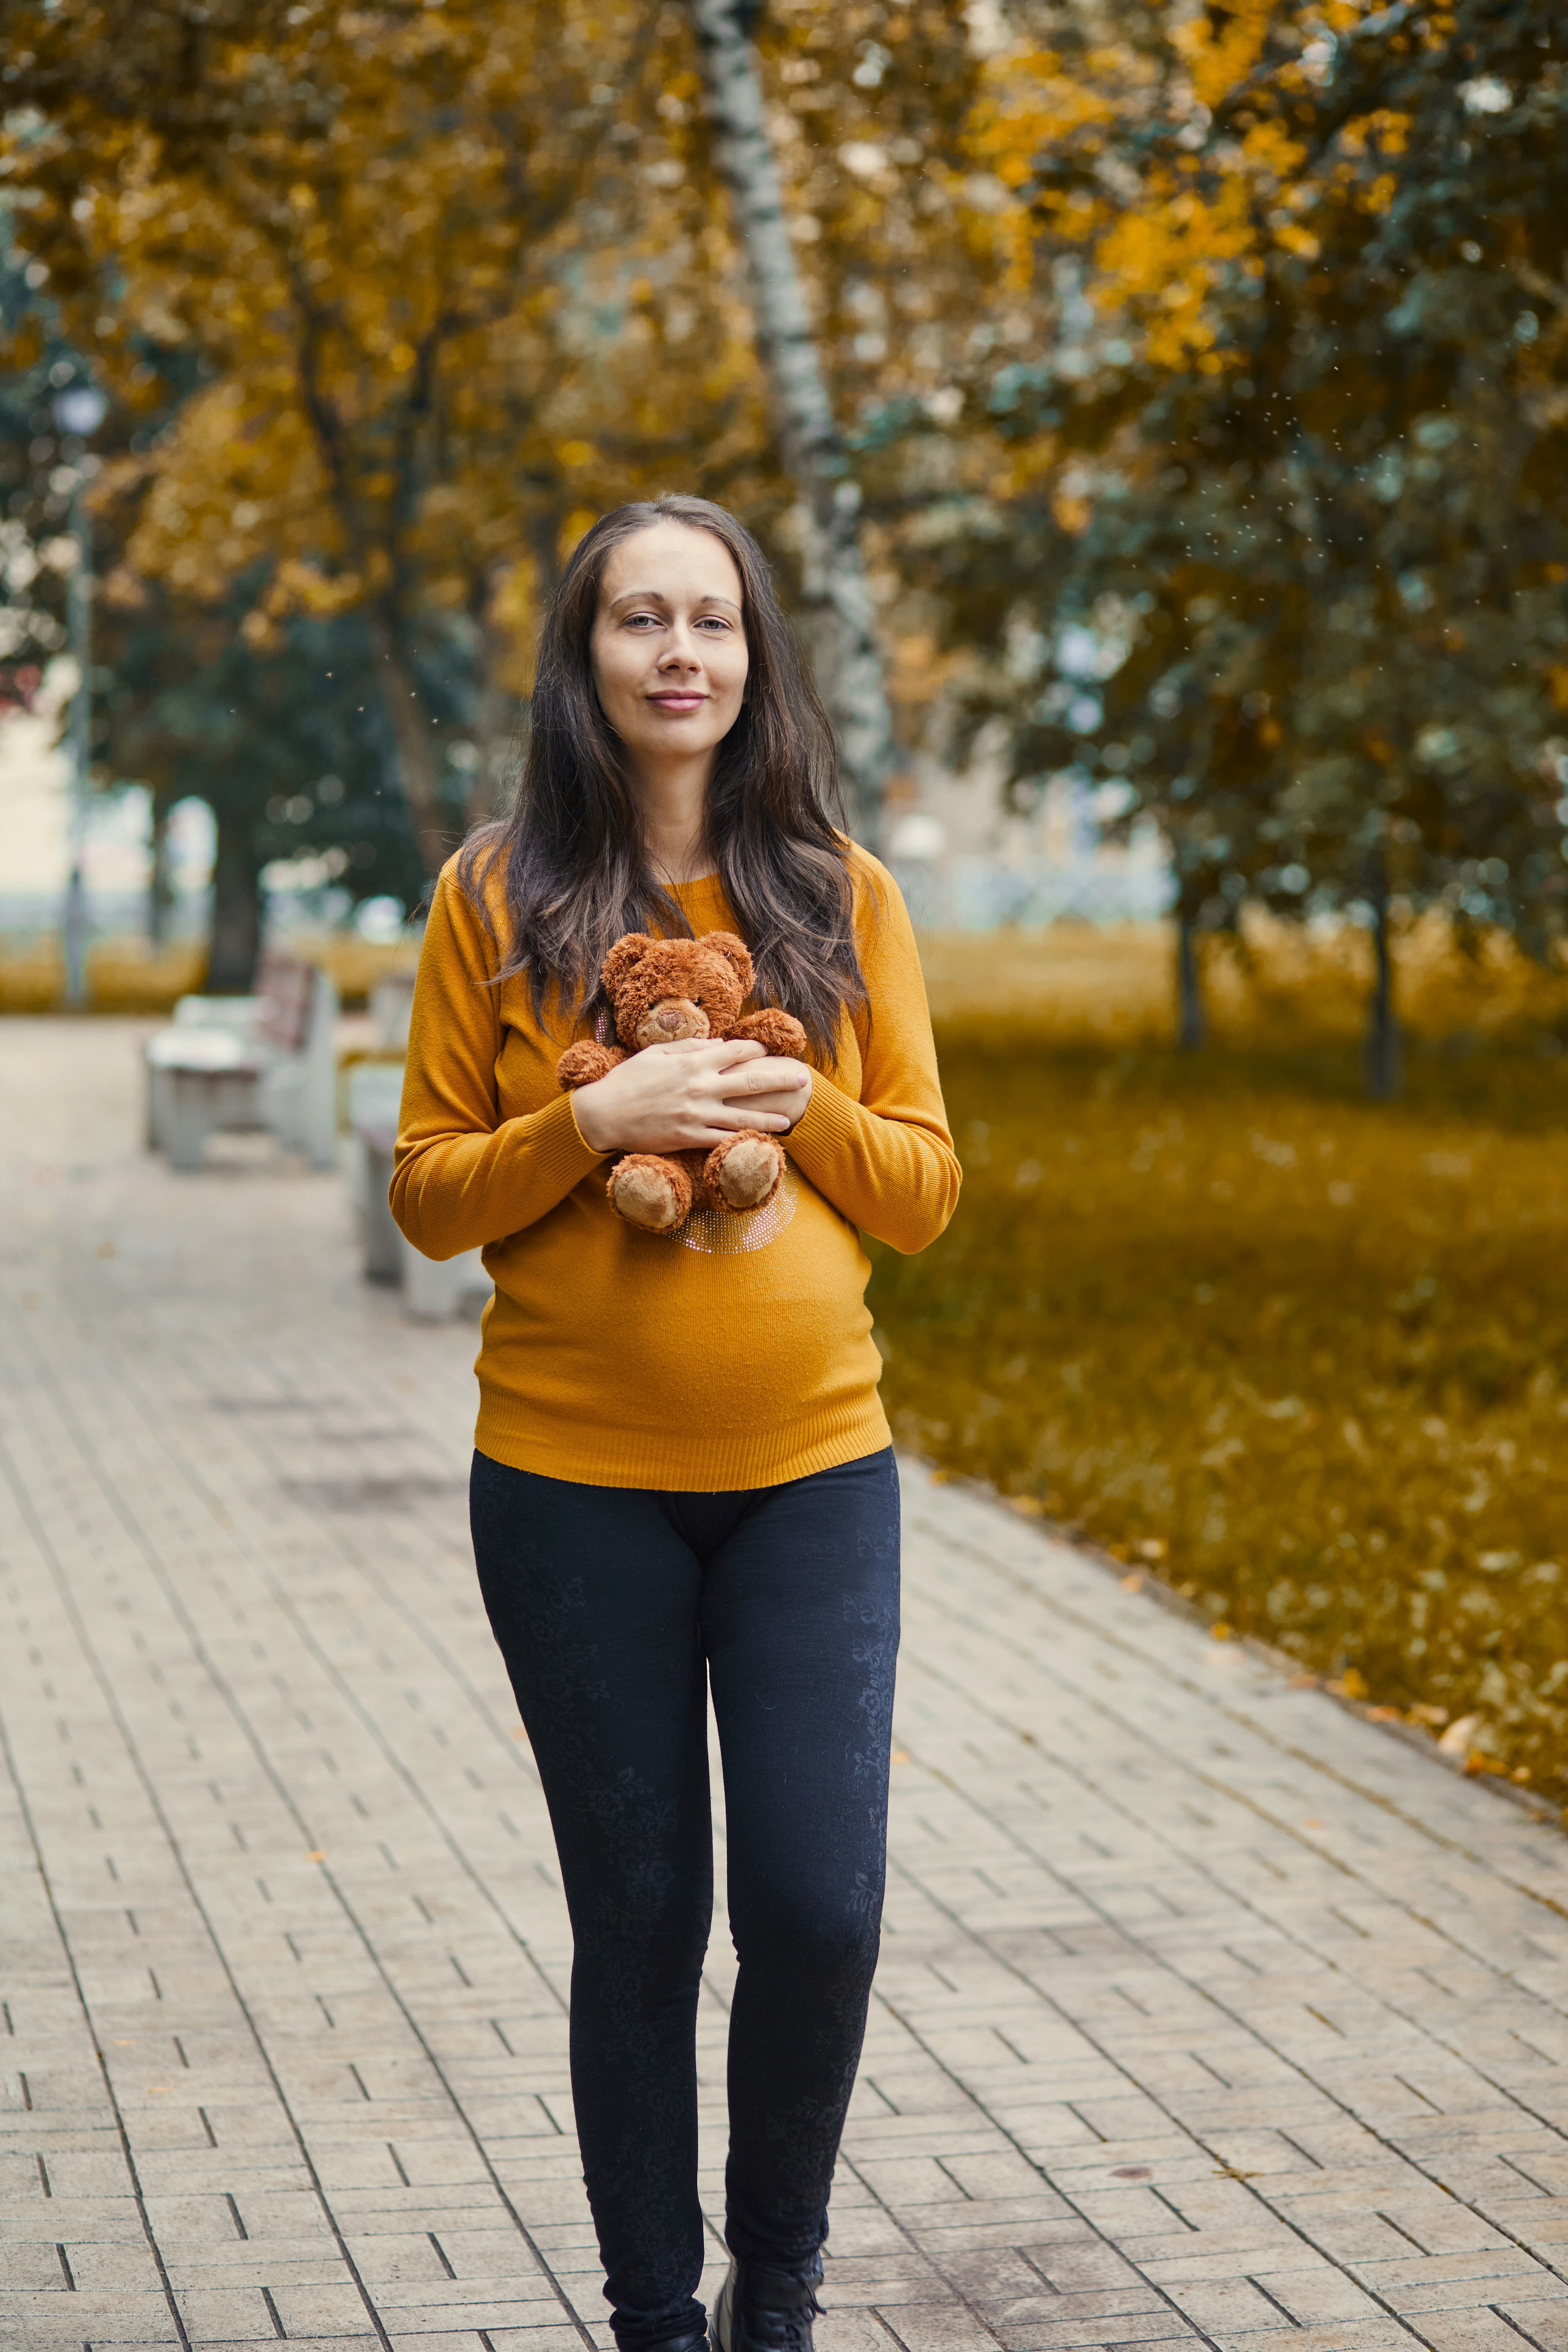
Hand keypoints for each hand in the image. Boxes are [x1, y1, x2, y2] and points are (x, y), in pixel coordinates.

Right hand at [571, 1037, 811, 1155]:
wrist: (604, 1113)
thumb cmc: (627, 1080)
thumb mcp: (655, 1053)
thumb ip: (689, 1047)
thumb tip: (718, 1045)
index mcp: (692, 1062)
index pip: (734, 1052)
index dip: (755, 1050)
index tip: (768, 1052)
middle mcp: (699, 1087)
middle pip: (749, 1082)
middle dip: (780, 1079)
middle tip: (803, 1079)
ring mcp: (696, 1114)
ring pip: (742, 1116)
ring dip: (769, 1118)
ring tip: (790, 1119)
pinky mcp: (688, 1137)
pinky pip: (722, 1140)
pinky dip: (742, 1141)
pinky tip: (759, 1142)